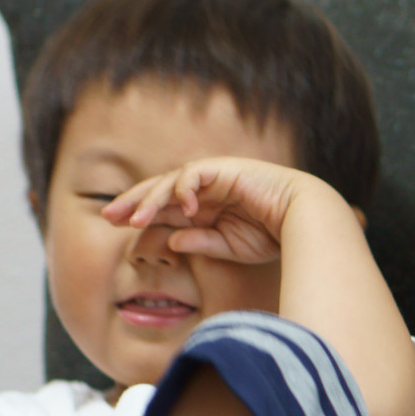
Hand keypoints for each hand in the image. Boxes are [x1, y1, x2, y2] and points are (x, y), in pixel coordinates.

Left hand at [103, 156, 319, 265]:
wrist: (305, 220)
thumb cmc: (273, 235)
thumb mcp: (229, 247)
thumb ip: (200, 243)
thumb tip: (172, 242)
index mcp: (206, 207)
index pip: (165, 207)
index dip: (141, 214)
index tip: (118, 227)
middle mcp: (205, 189)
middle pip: (160, 190)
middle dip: (133, 201)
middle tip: (109, 216)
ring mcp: (214, 176)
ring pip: (171, 182)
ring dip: (151, 199)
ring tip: (134, 219)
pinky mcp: (223, 168)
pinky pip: (193, 175)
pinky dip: (183, 190)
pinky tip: (181, 209)